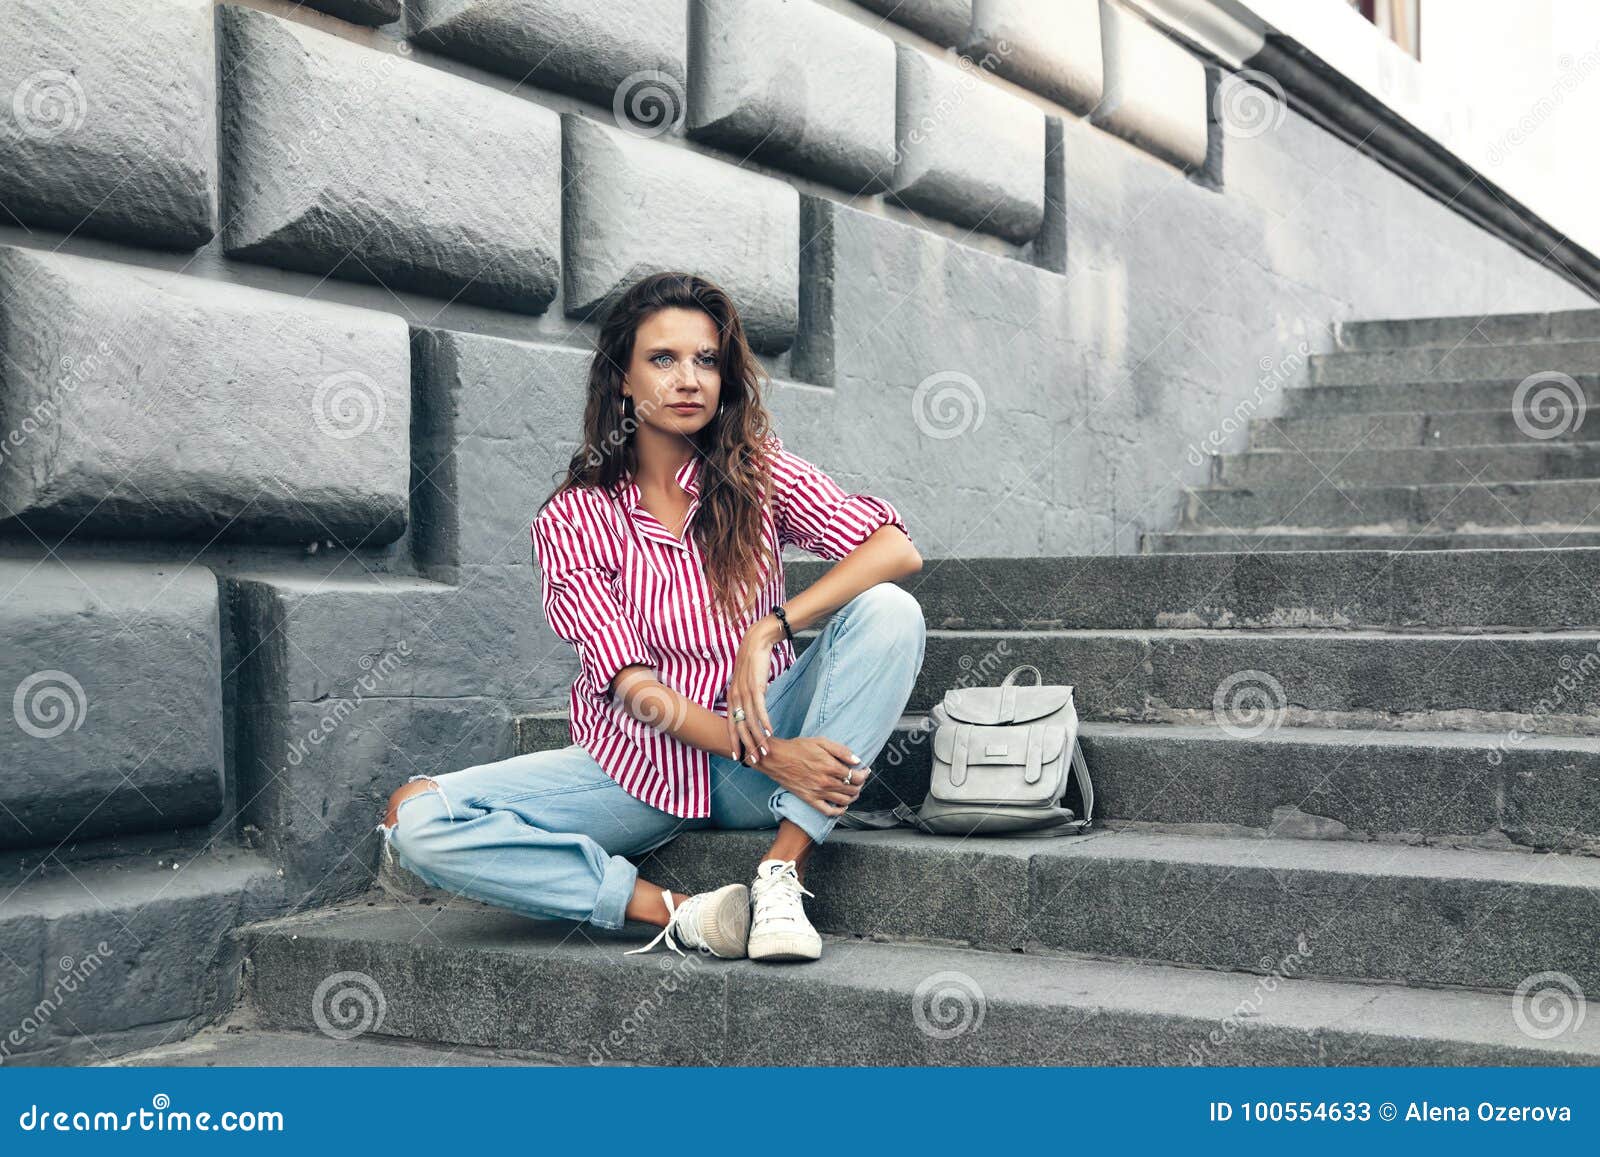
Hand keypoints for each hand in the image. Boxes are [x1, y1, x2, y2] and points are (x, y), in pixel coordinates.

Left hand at [725, 614, 784, 763]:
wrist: (756, 643)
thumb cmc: (753, 664)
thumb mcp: (747, 684)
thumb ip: (748, 698)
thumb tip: (756, 711)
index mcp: (732, 698)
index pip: (731, 725)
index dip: (734, 742)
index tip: (737, 757)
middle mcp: (736, 698)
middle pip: (739, 728)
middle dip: (746, 746)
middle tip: (753, 761)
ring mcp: (745, 693)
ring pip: (750, 722)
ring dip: (758, 738)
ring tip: (765, 751)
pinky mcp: (756, 687)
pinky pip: (759, 709)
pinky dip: (765, 722)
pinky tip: (770, 732)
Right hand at [753, 735, 867, 817]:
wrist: (776, 758)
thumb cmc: (797, 748)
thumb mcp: (821, 742)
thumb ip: (841, 751)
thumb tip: (857, 760)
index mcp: (830, 766)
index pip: (856, 776)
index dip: (864, 774)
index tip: (865, 772)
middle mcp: (826, 781)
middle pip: (852, 789)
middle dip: (859, 785)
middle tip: (859, 781)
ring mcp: (818, 792)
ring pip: (843, 800)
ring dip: (852, 797)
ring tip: (853, 792)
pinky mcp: (810, 799)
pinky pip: (828, 811)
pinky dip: (839, 811)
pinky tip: (842, 806)